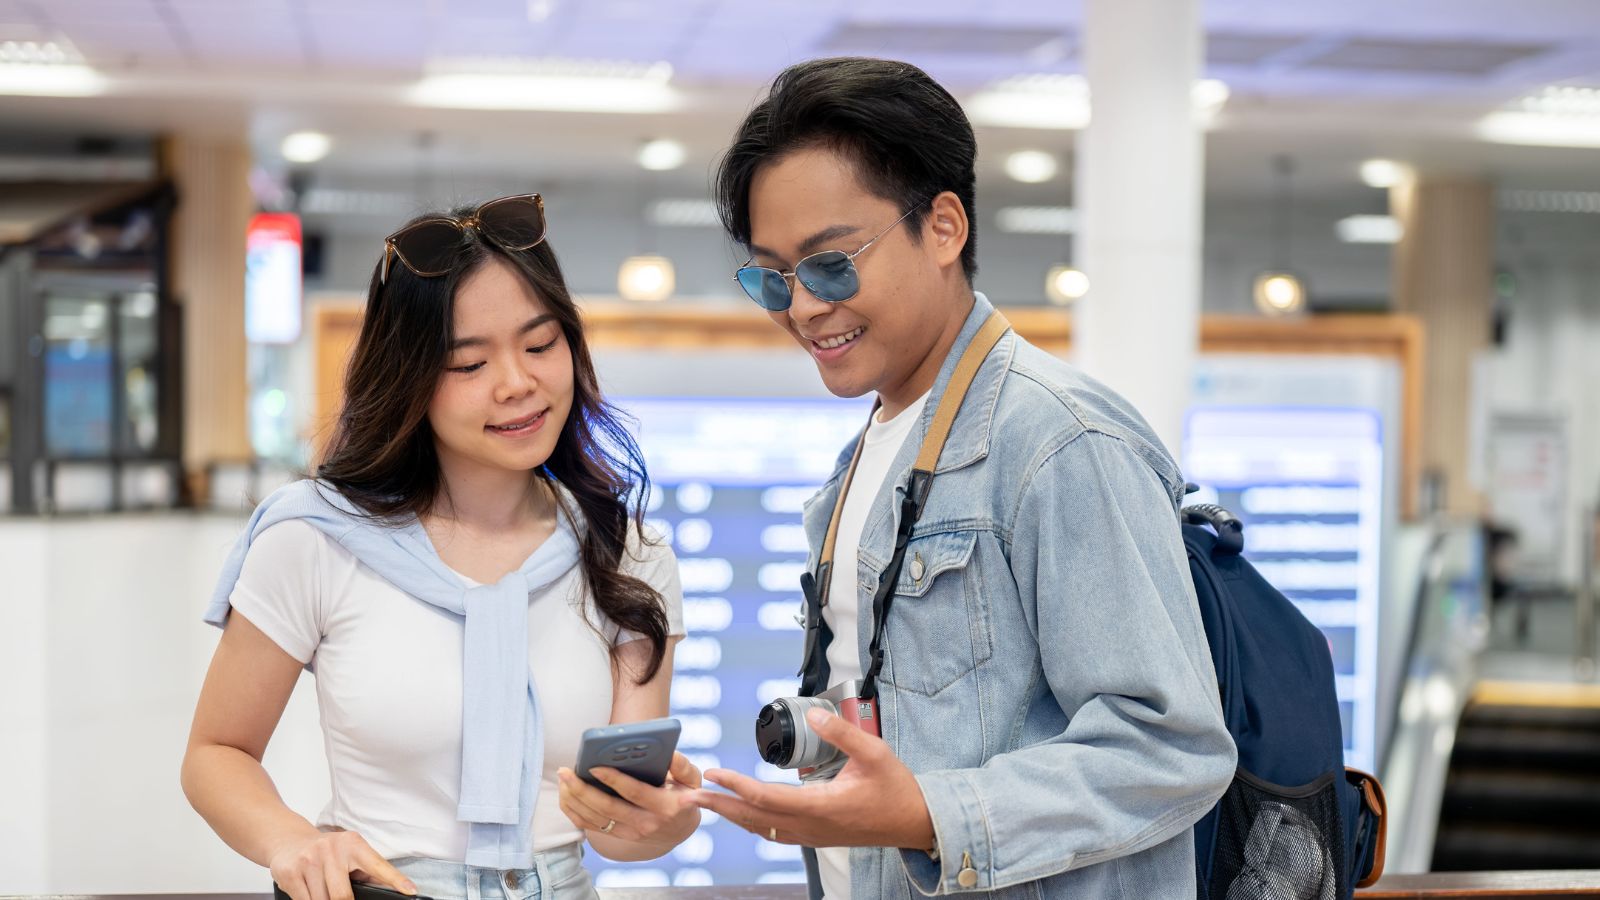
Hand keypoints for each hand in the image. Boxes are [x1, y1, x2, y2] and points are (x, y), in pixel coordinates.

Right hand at [268, 830, 415, 899]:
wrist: (289, 841)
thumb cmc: (326, 851)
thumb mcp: (350, 853)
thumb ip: (368, 870)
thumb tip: (391, 887)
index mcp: (353, 844)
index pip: (378, 865)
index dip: (395, 879)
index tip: (409, 890)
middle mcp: (332, 849)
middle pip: (343, 896)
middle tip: (346, 899)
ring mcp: (310, 860)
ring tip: (323, 892)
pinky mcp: (291, 873)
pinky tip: (310, 894)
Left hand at [558, 752, 702, 847]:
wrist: (680, 829)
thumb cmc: (684, 795)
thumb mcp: (692, 780)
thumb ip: (683, 766)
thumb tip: (670, 753)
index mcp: (665, 806)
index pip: (635, 793)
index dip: (613, 780)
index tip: (594, 766)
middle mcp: (646, 824)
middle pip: (607, 808)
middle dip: (582, 789)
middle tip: (565, 771)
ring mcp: (630, 833)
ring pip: (594, 819)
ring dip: (573, 799)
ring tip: (562, 778)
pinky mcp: (618, 836)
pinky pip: (590, 826)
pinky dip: (573, 811)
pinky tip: (565, 794)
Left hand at [691, 708, 934, 849]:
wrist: (913, 822)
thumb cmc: (896, 790)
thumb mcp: (874, 752)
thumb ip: (842, 732)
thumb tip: (812, 715)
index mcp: (821, 806)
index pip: (767, 797)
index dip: (736, 785)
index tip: (713, 774)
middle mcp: (810, 825)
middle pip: (754, 817)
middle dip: (719, 805)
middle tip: (687, 796)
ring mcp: (811, 834)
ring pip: (761, 828)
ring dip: (730, 815)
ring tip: (705, 804)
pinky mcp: (814, 835)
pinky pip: (773, 833)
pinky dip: (751, 822)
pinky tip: (741, 815)